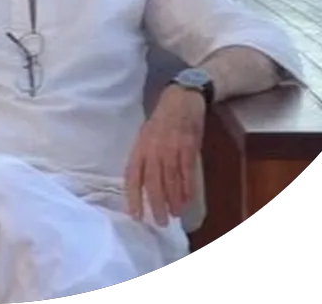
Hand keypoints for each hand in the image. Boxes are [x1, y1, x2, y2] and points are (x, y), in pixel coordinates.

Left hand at [124, 86, 205, 225]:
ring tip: (175, 214)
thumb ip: (144, 157)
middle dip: (156, 203)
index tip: (136, 215)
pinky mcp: (188, 146)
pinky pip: (187, 171)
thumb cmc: (161, 119)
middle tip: (161, 221)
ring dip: (173, 199)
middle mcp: (153, 148)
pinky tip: (187, 199)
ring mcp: (171, 147)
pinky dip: (187, 187)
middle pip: (153, 181)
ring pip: (171, 179)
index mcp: (140, 146)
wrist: (181, 99)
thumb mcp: (145, 135)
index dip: (133, 196)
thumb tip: (141, 183)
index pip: (133, 175)